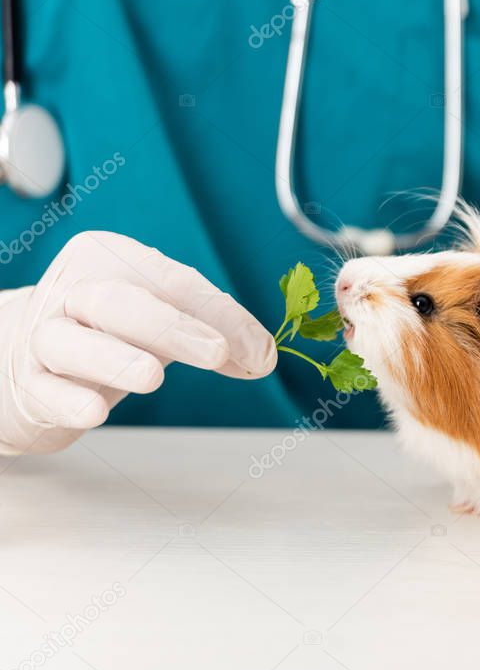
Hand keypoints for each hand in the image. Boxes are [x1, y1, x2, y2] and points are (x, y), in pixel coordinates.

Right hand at [0, 231, 276, 454]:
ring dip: (115, 360)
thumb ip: (217, 330)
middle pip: (120, 303)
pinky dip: (70, 401)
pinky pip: (45, 391)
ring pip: (71, 342)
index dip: (219, 315)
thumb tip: (262, 357)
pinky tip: (95, 412)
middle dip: (172, 328)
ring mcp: (43, 336)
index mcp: (110, 257)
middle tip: (217, 353)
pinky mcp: (28, 384)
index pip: (172, 281)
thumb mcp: (168, 317)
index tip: (258, 351)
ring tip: (153, 378)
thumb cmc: (115, 329)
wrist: (35, 358)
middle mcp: (73, 290)